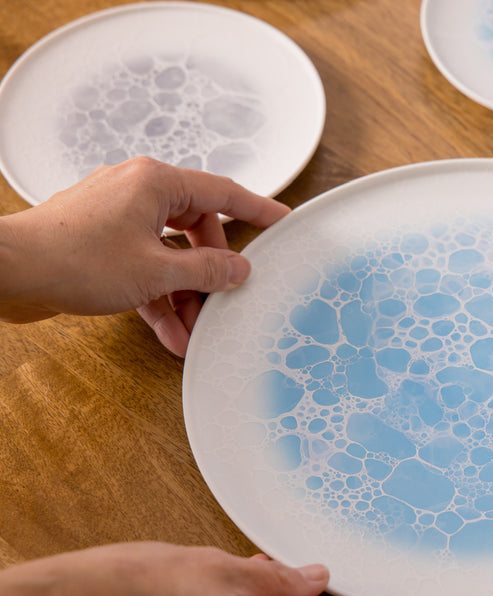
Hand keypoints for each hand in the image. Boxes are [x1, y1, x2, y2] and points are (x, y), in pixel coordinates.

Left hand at [0, 157, 289, 355]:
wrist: (8, 272)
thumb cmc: (72, 259)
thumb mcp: (156, 271)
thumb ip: (206, 271)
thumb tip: (238, 269)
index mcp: (156, 184)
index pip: (223, 193)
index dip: (258, 210)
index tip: (282, 222)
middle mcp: (138, 192)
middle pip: (197, 231)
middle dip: (210, 274)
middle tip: (224, 300)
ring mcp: (117, 217)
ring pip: (169, 254)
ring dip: (183, 295)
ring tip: (193, 331)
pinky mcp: (100, 242)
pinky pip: (144, 266)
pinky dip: (158, 296)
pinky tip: (169, 332)